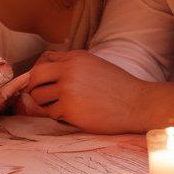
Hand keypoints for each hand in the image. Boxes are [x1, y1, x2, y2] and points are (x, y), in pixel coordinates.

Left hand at [23, 50, 148, 133]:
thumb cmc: (119, 87)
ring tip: (62, 108)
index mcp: (75, 57)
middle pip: (34, 77)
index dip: (40, 73)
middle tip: (44, 98)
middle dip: (35, 88)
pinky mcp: (69, 109)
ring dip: (46, 105)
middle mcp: (69, 70)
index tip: (45, 83)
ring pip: (39, 97)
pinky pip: (51, 113)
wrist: (138, 104)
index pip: (43, 60)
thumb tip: (46, 74)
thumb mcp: (95, 65)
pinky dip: (59, 117)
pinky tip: (74, 116)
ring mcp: (67, 89)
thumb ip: (72, 66)